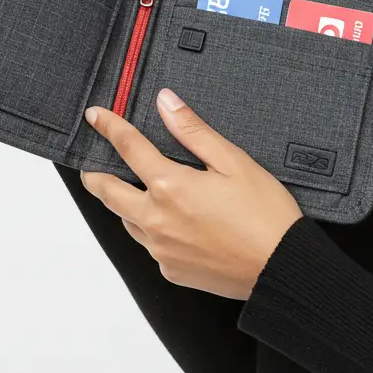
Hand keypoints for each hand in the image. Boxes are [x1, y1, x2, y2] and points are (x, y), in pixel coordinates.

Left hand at [78, 99, 304, 299]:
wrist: (280, 267)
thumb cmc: (264, 213)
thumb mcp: (233, 161)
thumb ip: (193, 131)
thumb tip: (165, 102)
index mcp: (170, 186)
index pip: (128, 148)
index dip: (109, 127)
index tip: (95, 116)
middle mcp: (156, 220)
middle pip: (107, 191)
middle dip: (95, 173)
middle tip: (92, 162)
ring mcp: (160, 249)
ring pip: (126, 220)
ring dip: (123, 202)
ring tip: (133, 188)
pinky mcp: (171, 270)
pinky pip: (148, 244)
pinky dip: (150, 228)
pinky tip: (170, 221)